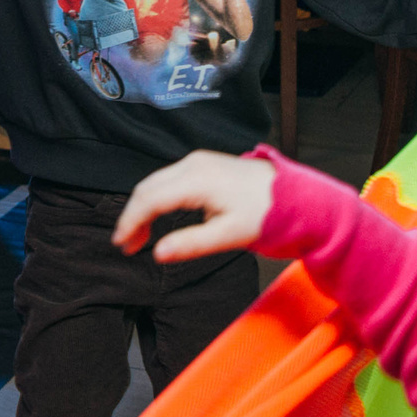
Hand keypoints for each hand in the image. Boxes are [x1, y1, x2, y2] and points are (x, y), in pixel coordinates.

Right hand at [112, 151, 276, 262]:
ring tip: (139, 237)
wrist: (295, 195)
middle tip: (126, 245)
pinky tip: (157, 218)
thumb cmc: (266, 215)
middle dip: (132, 216)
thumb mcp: (230, 236)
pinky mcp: (203, 165)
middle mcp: (193, 165)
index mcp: (197, 181)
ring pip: (155, 182)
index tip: (121, 244)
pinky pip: (168, 180)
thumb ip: (191, 244)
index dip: (130, 223)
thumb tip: (157, 254)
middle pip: (147, 188)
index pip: (149, 200)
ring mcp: (198, 162)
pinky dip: (156, 199)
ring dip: (143, 208)